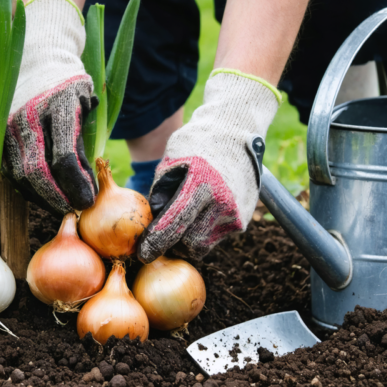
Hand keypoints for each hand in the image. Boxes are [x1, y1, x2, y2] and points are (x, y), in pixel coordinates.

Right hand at [4, 0, 97, 213]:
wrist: (35, 53)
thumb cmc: (67, 81)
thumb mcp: (84, 101)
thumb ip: (84, 137)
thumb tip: (88, 179)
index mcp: (56, 104)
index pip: (64, 156)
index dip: (77, 184)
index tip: (89, 200)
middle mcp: (27, 116)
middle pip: (38, 171)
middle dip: (57, 197)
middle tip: (74, 209)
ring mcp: (7, 126)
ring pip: (20, 175)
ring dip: (41, 197)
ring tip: (61, 205)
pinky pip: (10, 169)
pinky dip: (27, 187)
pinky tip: (43, 194)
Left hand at [138, 70, 281, 262]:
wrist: (236, 132)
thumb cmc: (196, 144)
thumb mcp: (171, 161)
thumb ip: (160, 192)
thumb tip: (152, 222)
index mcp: (202, 185)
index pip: (175, 224)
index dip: (156, 242)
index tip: (143, 253)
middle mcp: (223, 203)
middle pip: (190, 243)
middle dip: (172, 244)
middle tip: (159, 236)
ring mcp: (236, 214)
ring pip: (204, 245)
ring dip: (187, 240)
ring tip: (179, 222)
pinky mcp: (243, 221)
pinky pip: (215, 237)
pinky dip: (202, 232)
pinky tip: (197, 215)